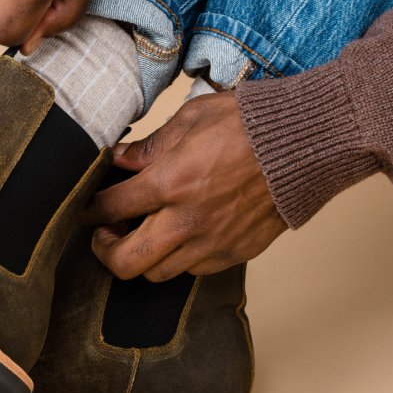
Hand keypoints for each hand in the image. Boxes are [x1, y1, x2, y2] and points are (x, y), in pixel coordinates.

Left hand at [83, 92, 287, 280]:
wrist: (305, 145)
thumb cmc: (251, 124)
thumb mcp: (192, 118)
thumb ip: (151, 146)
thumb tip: (120, 160)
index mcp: (169, 182)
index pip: (111, 209)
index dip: (90, 211)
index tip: (87, 210)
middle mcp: (186, 220)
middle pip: (126, 261)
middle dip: (105, 252)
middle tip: (104, 236)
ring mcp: (212, 242)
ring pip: (158, 273)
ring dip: (143, 258)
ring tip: (142, 237)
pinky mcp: (234, 253)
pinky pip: (194, 270)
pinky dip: (179, 259)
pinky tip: (180, 237)